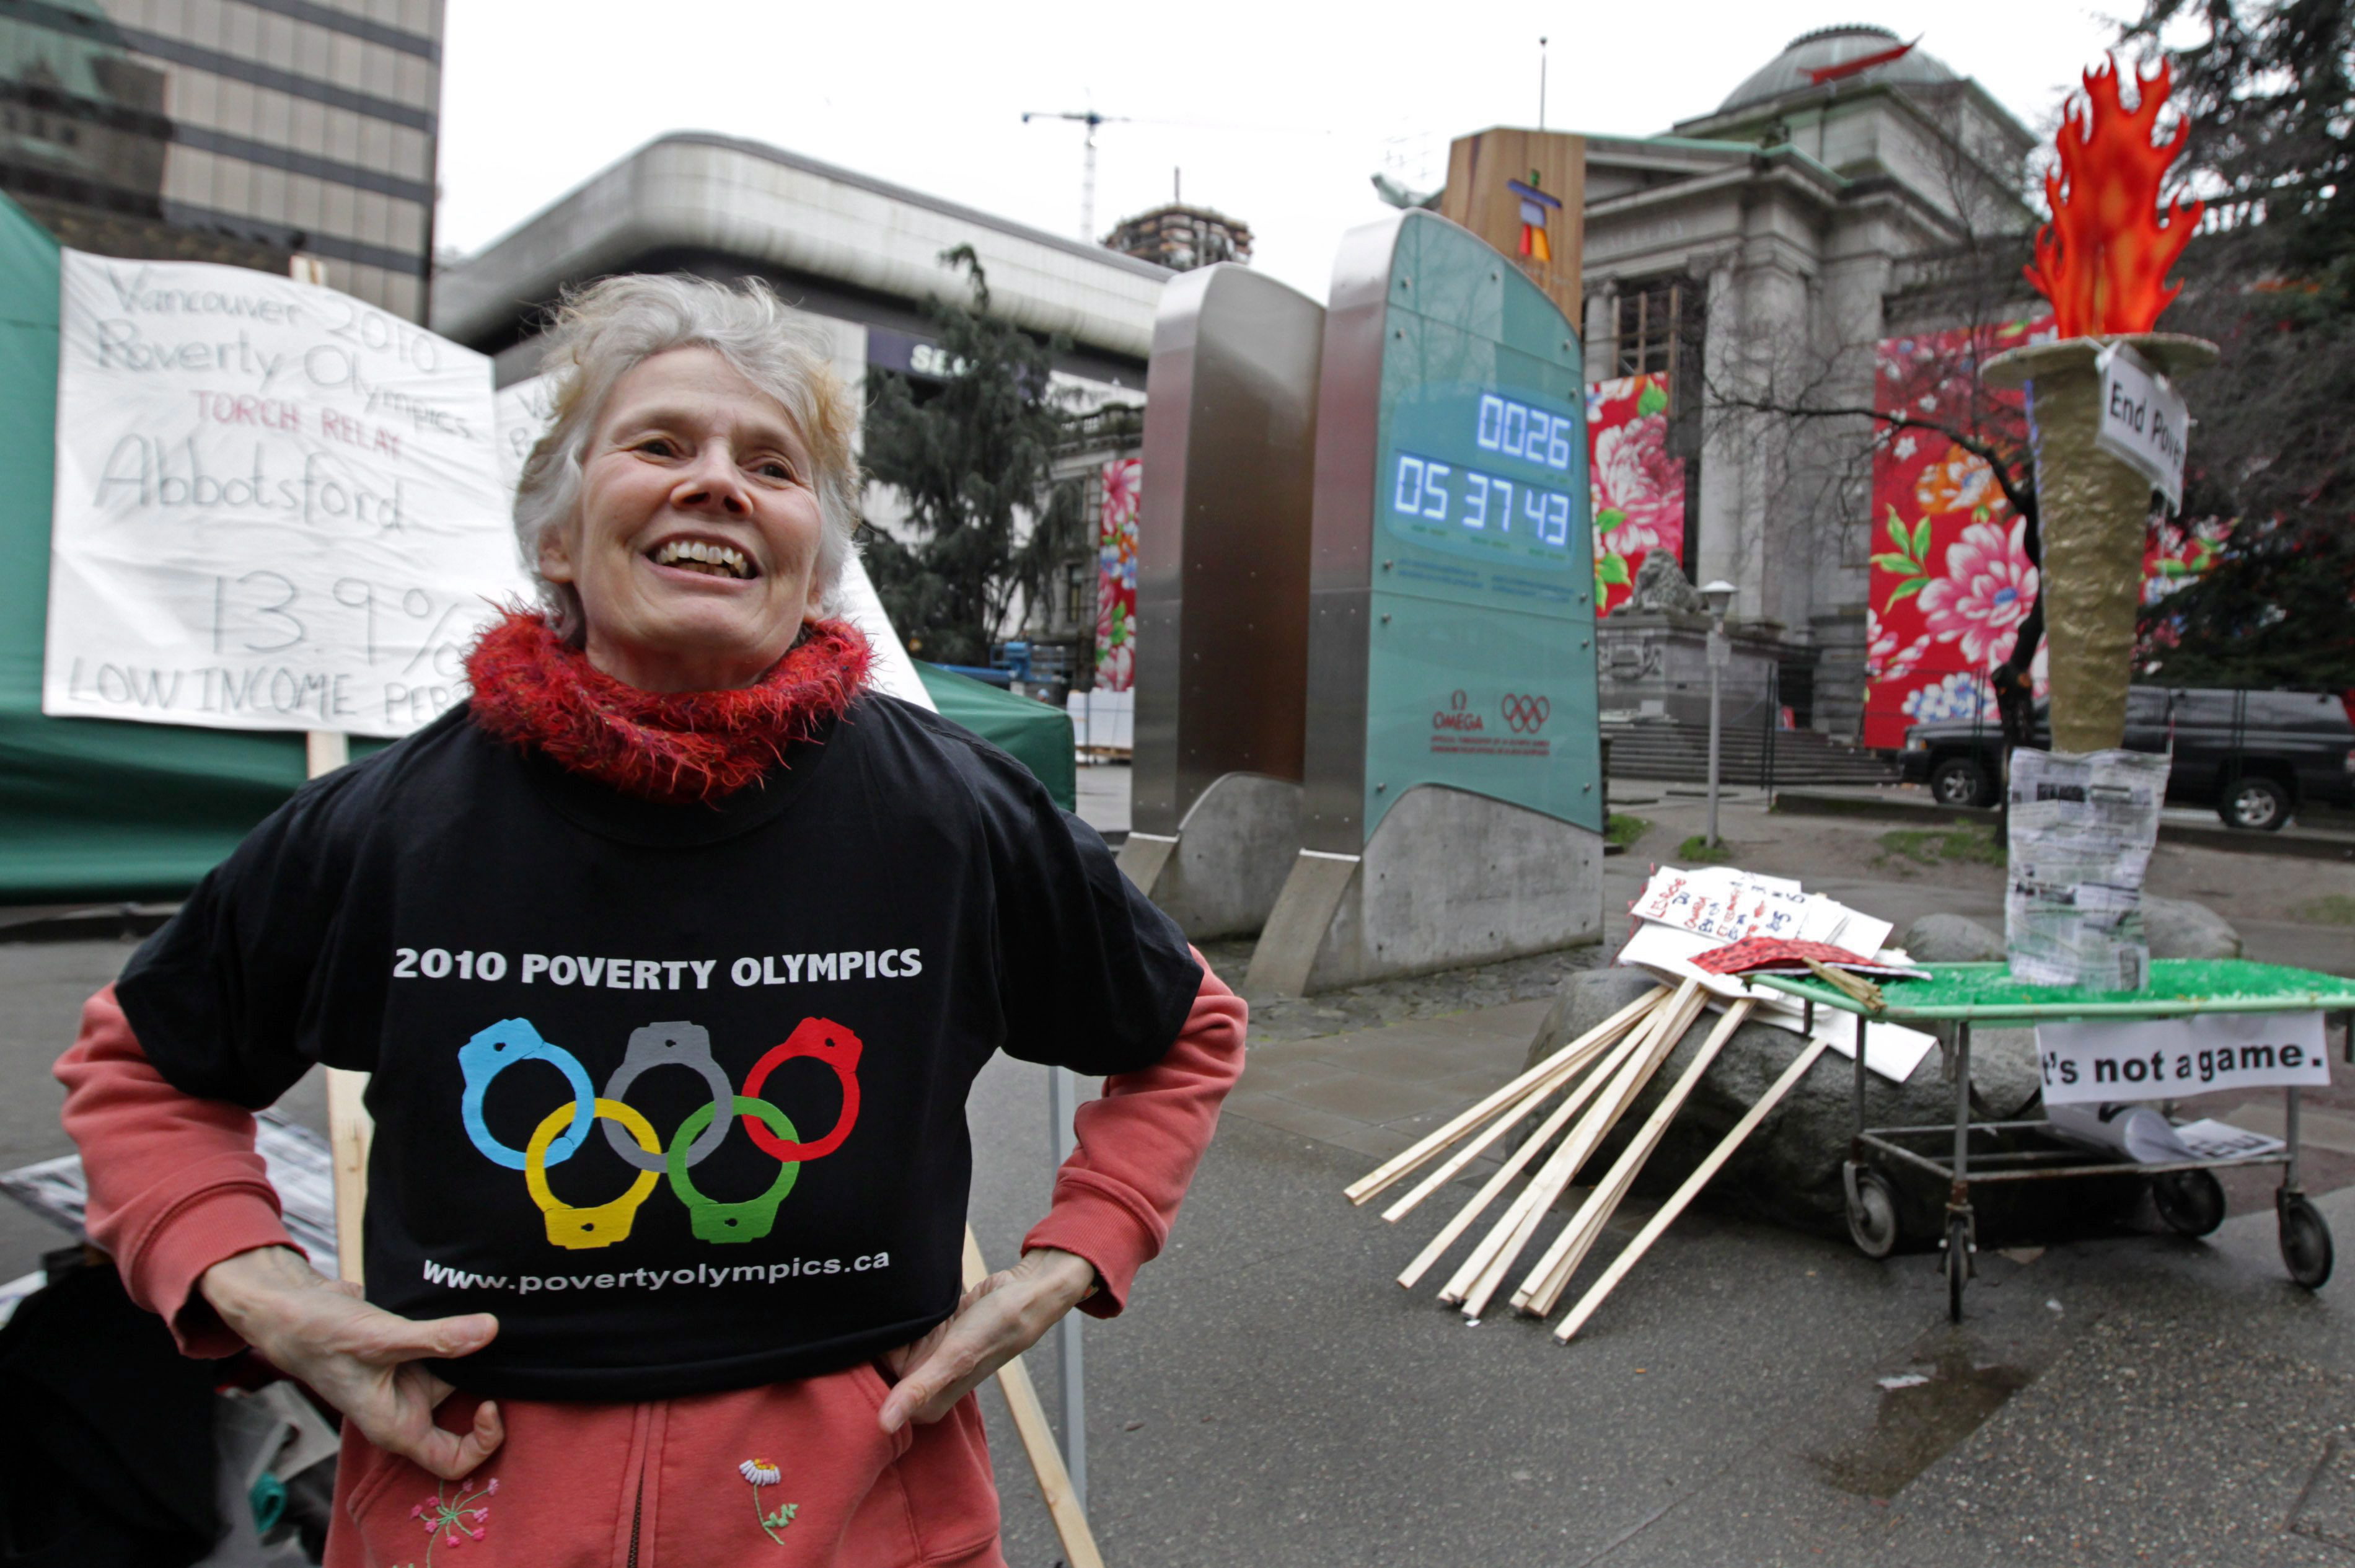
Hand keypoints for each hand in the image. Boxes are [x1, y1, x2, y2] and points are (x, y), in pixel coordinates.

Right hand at [199, 1246, 502, 1480]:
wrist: (294, 1308)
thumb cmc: (320, 1335)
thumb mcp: (380, 1337)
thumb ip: (435, 1338)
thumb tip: (490, 1331)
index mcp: (396, 1426)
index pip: (453, 1460)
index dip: (483, 1441)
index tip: (489, 1402)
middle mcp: (406, 1409)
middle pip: (465, 1415)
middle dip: (488, 1386)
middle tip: (504, 1351)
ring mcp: (409, 1383)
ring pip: (461, 1376)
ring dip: (476, 1354)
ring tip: (489, 1321)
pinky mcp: (412, 1356)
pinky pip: (450, 1351)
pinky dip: (463, 1336)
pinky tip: (473, 1311)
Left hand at [876, 1247, 1095, 1434]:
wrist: (1023, 1295)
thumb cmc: (995, 1330)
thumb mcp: (954, 1358)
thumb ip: (919, 1390)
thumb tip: (882, 1426)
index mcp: (927, 1405)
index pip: (878, 1389)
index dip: (871, 1367)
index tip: (870, 1344)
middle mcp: (925, 1383)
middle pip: (882, 1365)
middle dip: (882, 1340)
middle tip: (885, 1318)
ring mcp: (928, 1357)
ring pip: (894, 1343)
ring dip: (895, 1324)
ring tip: (898, 1306)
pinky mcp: (932, 1333)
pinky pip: (906, 1326)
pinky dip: (906, 1315)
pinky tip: (909, 1303)